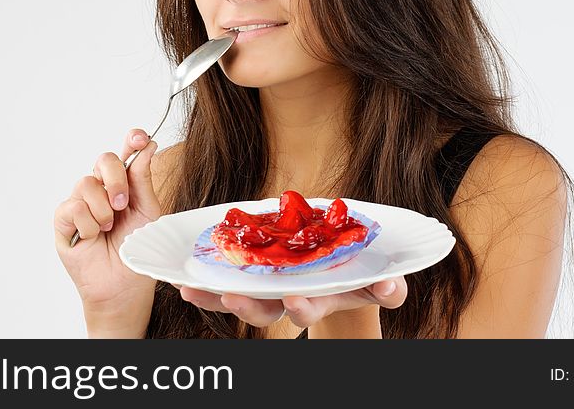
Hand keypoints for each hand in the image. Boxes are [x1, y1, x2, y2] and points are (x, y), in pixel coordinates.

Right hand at [53, 129, 160, 335]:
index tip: (140, 139)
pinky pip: (74, 206)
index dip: (132, 140)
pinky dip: (88, 224)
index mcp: (125, 184)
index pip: (125, 153)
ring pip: (87, 183)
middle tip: (123, 204)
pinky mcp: (63, 219)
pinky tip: (92, 237)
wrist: (123, 286)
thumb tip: (147, 147)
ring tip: (108, 229)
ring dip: (103, 210)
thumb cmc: (136, 250)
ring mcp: (81, 202)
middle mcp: (101, 189)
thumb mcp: (148, 213)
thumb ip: (143, 180)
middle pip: (104, 159)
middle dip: (116, 180)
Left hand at [178, 276, 407, 329]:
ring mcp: (269, 289)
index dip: (301, 308)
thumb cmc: (361, 272)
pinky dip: (206, 287)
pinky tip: (183, 283)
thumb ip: (386, 287)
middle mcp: (288, 298)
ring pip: (240, 299)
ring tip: (191, 290)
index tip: (294, 300)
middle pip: (265, 311)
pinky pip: (226, 283)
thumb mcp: (378, 280)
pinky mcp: (253, 274)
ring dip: (215, 297)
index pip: (306, 309)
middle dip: (248, 307)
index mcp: (318, 298)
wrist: (340, 263)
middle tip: (231, 298)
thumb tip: (390, 287)